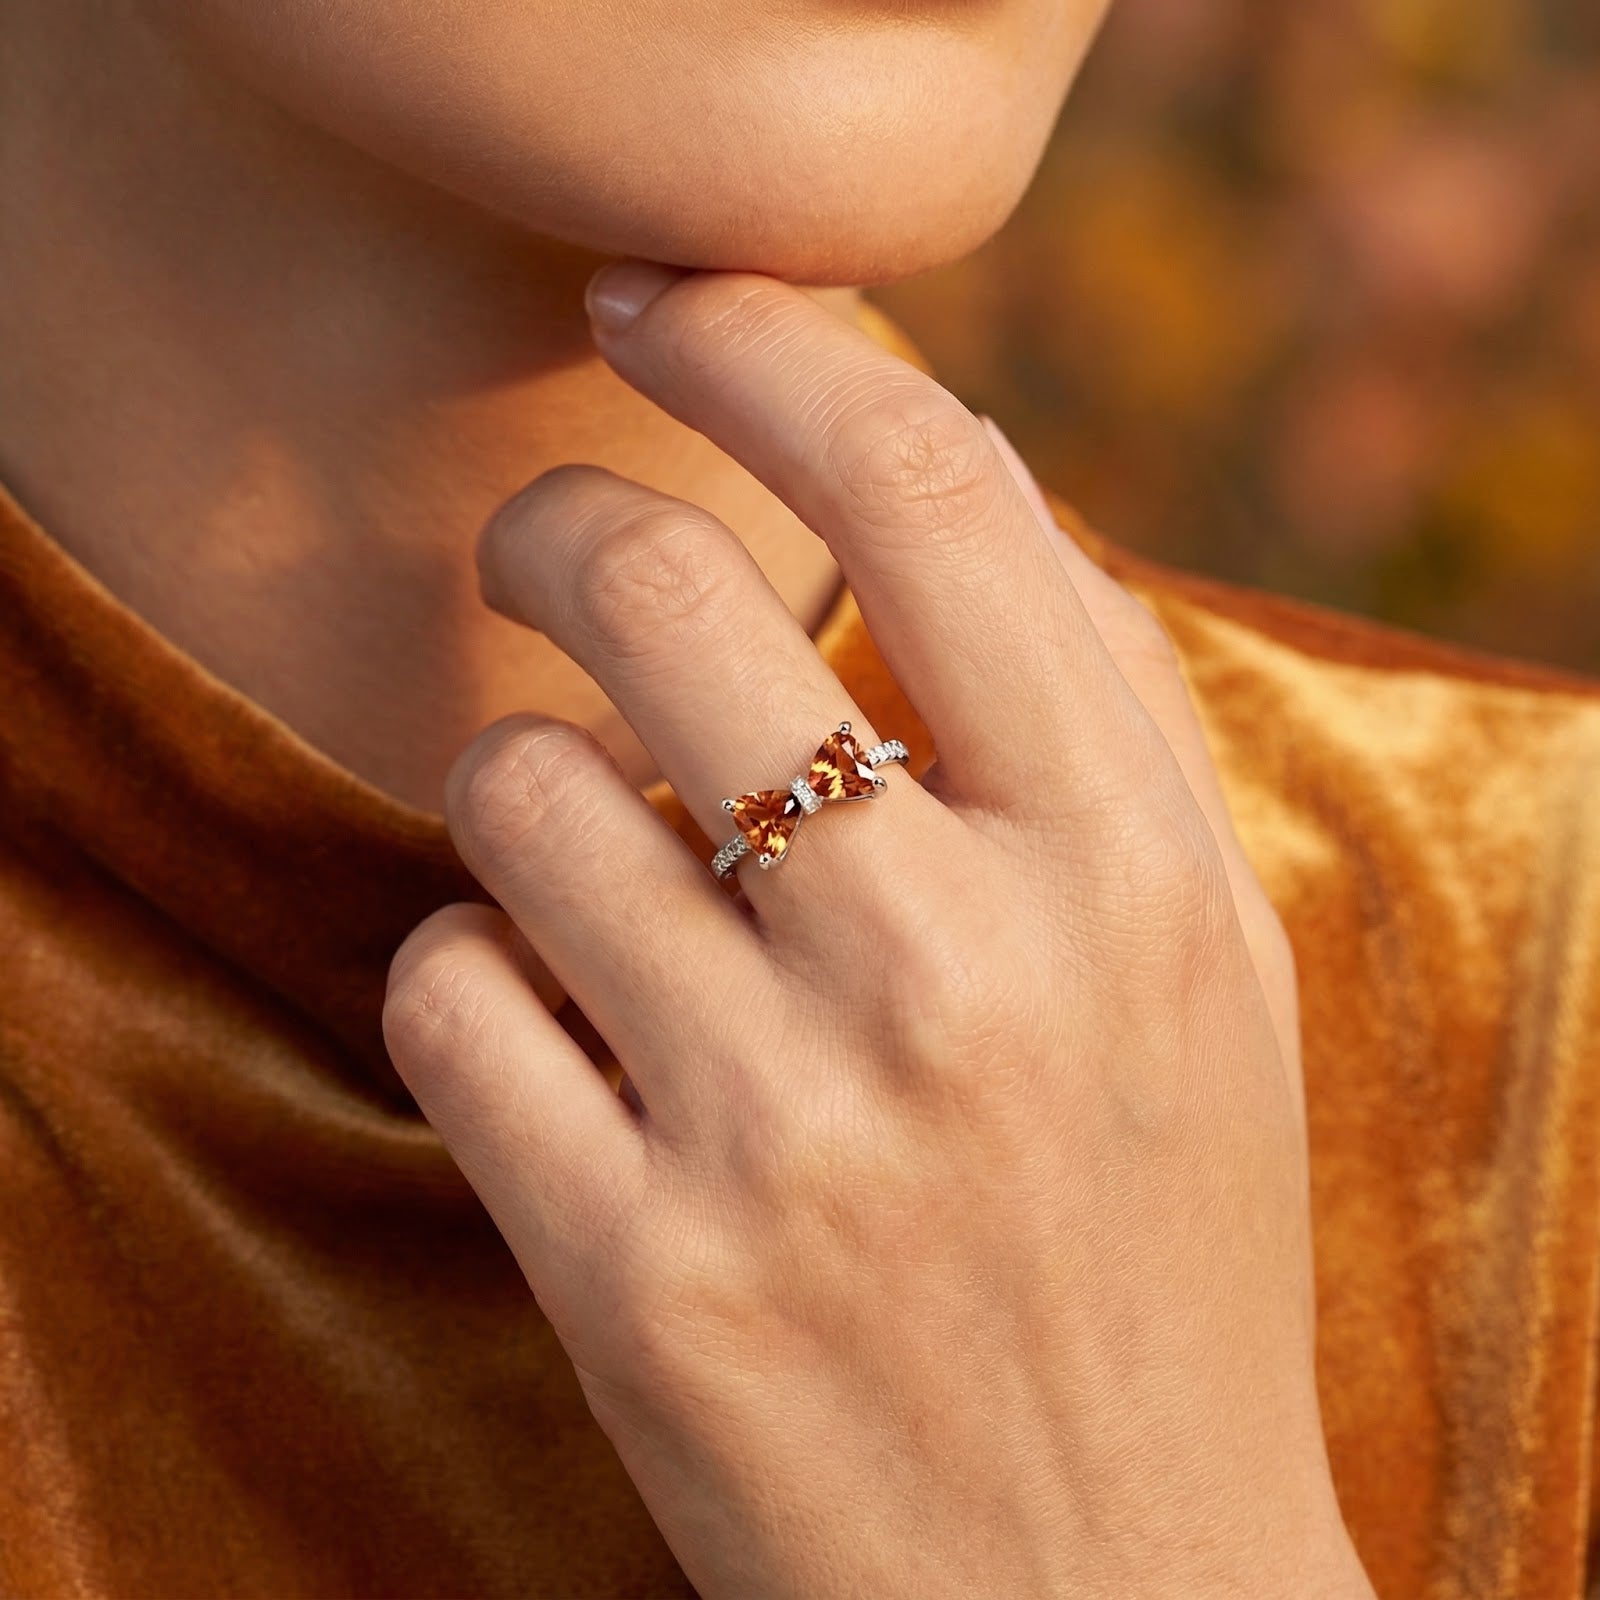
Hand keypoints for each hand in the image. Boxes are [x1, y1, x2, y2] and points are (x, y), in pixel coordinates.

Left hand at [382, 261, 1372, 1599]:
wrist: (1114, 1599)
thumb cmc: (1157, 1248)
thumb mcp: (1196, 968)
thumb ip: (1082, 723)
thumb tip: (936, 489)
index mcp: (1131, 872)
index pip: (937, 490)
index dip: (773, 343)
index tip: (664, 303)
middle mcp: (963, 974)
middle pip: (666, 587)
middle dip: (562, 524)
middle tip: (548, 546)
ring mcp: (789, 1132)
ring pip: (522, 788)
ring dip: (531, 786)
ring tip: (607, 864)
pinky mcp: (640, 1277)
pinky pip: (448, 988)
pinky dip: (476, 975)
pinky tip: (568, 1037)